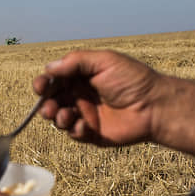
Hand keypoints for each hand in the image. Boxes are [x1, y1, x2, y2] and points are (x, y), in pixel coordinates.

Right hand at [35, 49, 194, 169]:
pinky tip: (84, 125)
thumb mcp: (104, 61)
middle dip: (46, 104)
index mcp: (81, 77)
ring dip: (57, 117)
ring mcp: (85, 115)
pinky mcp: (92, 134)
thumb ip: (75, 62)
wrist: (154, 106)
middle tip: (49, 107)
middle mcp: (80, 96)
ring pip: (59, 119)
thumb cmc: (132, 80)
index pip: (55, 80)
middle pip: (52, 101)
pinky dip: (74, 130)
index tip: (40, 87)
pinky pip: (74, 134)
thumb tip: (49, 67)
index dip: (44, 83)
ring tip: (66, 115)